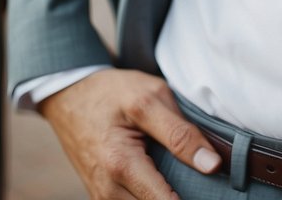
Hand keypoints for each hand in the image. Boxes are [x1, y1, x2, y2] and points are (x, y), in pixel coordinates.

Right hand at [38, 69, 220, 199]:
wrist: (69, 95)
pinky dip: (150, 194)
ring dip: (164, 196)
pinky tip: (163, 177)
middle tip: (199, 177)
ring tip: (182, 174)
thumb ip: (181, 133)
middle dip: (182, 196)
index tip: (211, 186)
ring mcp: (102, 195)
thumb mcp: (150, 99)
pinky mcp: (102, 195)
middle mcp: (108, 189)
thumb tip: (211, 165)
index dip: (194, 198)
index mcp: (121, 165)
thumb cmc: (110, 93)